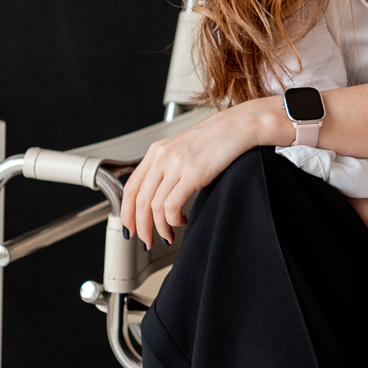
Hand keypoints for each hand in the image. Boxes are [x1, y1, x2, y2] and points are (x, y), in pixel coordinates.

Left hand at [122, 102, 274, 247]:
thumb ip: (168, 165)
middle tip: (145, 241)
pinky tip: (182, 221)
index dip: (127, 212)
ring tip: (167, 235)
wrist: (240, 125)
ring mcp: (176, 164)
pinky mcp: (192, 173)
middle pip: (140, 200)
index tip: (131, 227)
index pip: (131, 186)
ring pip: (154, 207)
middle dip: (140, 227)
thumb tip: (159, 193)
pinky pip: (171, 206)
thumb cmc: (217, 138)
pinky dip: (173, 220)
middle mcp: (162, 157)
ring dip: (159, 228)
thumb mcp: (183, 147)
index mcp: (156, 151)